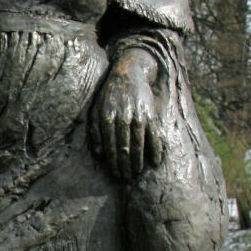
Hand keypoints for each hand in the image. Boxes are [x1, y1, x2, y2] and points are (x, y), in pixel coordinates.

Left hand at [92, 48, 163, 180]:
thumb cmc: (109, 95)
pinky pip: (154, 134)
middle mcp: (122, 116)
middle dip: (125, 164)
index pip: (110, 145)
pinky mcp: (150, 112)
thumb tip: (99, 155)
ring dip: (138, 160)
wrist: (129, 73)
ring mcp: (138, 114)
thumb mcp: (96, 110)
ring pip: (138, 142)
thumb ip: (95, 131)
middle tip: (126, 177)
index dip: (113, 161)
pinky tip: (155, 161)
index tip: (116, 173)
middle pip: (124, 146)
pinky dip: (155, 148)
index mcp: (107, 116)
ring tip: (137, 172)